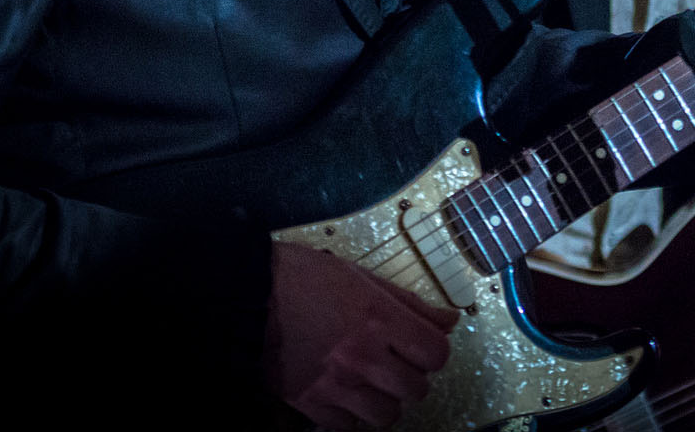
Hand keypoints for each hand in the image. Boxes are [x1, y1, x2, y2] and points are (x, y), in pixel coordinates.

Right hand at [266, 240, 457, 428]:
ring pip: (387, 415)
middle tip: (396, 364)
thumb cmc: (301, 279)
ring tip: (372, 383)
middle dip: (412, 377)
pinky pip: (348, 427)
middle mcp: (361, 354)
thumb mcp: (361, 277)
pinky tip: (345, 394)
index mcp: (378, 317)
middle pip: (417, 389)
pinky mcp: (309, 403)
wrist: (246, 296)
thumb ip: (409, 302)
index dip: (433, 351)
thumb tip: (449, 320)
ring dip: (386, 400)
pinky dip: (352, 415)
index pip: (436, 353)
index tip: (421, 346)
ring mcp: (335, 383)